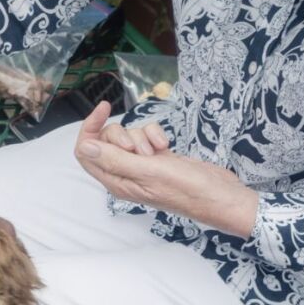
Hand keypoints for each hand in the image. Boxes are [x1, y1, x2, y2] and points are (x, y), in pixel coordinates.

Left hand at [73, 103, 258, 236]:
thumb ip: (114, 160)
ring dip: (143, 136)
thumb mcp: (147, 172)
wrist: (218, 195)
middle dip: (123, 134)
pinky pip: (146, 136)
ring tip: (159, 150)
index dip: (90, 128)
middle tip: (142, 149)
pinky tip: (166, 145)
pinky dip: (155, 135)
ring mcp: (141, 166)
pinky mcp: (157, 159)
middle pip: (107, 140)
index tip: (104, 109)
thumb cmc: (186, 190)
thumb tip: (85, 148)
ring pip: (129, 136)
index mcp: (116, 182)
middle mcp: (125, 175)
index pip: (86, 152)